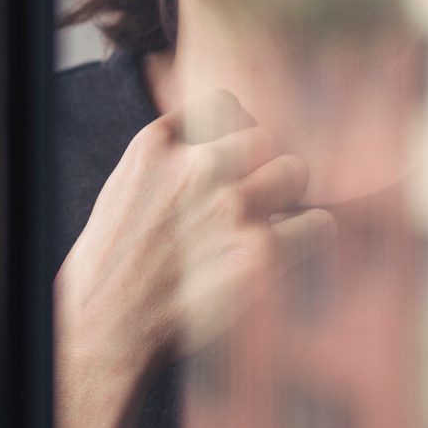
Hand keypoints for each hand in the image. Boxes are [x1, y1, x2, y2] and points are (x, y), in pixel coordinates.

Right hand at [57, 89, 332, 392]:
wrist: (108, 324)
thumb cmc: (116, 260)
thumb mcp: (126, 184)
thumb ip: (170, 154)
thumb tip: (221, 135)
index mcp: (157, 146)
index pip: (224, 103)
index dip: (236, 130)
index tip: (232, 159)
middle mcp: (196, 168)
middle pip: (266, 138)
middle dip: (262, 166)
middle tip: (252, 199)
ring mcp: (231, 208)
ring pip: (296, 172)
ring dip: (287, 198)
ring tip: (270, 223)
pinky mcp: (261, 253)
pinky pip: (318, 224)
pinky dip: (310, 236)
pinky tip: (290, 248)